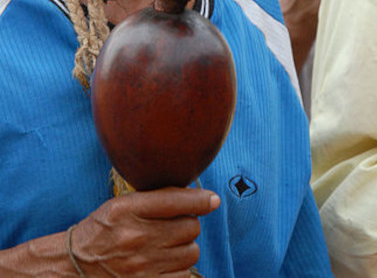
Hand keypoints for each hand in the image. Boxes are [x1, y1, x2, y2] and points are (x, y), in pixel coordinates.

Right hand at [68, 187, 219, 276]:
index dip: (200, 199)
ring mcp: (142, 266)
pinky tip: (165, 263)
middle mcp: (136, 237)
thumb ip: (154, 198)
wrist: (75, 267)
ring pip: (191, 252)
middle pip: (190, 226)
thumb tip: (197, 197)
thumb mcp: (120, 205)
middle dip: (188, 224)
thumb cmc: (102, 231)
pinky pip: (183, 276)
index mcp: (128, 210)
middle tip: (175, 226)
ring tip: (169, 245)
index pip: (175, 200)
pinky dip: (179, 269)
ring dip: (185, 247)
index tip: (212, 200)